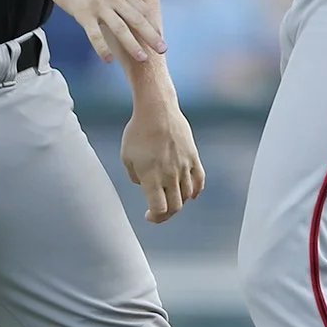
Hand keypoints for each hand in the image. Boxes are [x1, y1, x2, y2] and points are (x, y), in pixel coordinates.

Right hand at [34, 0, 164, 64]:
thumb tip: (125, 0)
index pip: (141, 8)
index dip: (152, 23)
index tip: (159, 35)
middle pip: (137, 19)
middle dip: (151, 35)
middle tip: (163, 50)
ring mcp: (98, 5)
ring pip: (120, 28)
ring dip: (133, 45)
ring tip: (143, 59)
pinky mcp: (82, 13)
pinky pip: (95, 34)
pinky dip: (102, 48)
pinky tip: (109, 60)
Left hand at [121, 89, 205, 223]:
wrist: (157, 109)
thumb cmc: (137, 132)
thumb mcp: (127, 157)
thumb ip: (136, 177)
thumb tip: (145, 186)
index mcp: (151, 177)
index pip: (159, 209)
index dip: (155, 217)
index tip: (149, 215)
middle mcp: (170, 175)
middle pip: (175, 207)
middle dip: (166, 215)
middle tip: (158, 212)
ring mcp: (184, 166)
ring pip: (187, 196)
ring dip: (178, 201)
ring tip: (169, 197)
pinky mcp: (193, 157)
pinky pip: (199, 180)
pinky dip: (196, 191)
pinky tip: (190, 194)